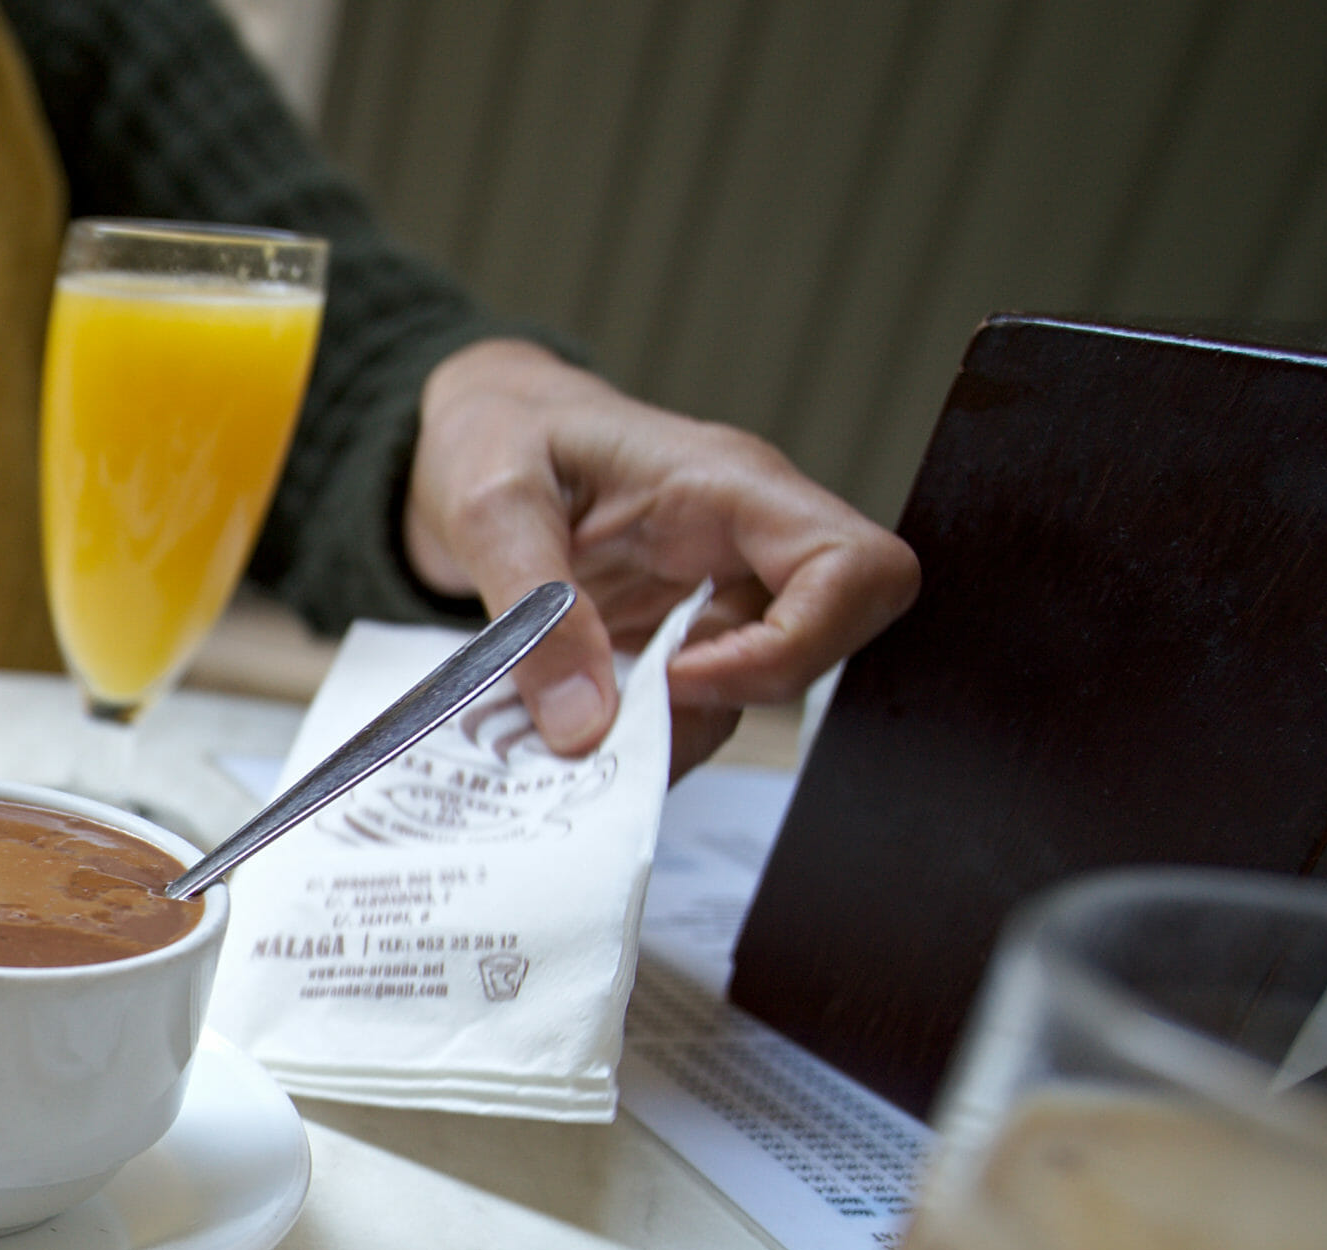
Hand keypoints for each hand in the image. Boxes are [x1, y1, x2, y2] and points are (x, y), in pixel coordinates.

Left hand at [403, 339, 919, 763]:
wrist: (473, 439)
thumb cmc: (496, 434)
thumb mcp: (490, 505)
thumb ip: (537, 609)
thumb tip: (585, 725)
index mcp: (730, 486)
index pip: (853, 567)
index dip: (793, 645)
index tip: (678, 675)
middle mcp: (745, 547)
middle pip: (823, 647)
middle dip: (722, 704)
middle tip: (611, 715)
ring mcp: (717, 600)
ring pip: (749, 699)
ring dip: (661, 737)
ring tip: (560, 729)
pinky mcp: (676, 642)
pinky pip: (688, 712)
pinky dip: (630, 739)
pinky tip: (562, 727)